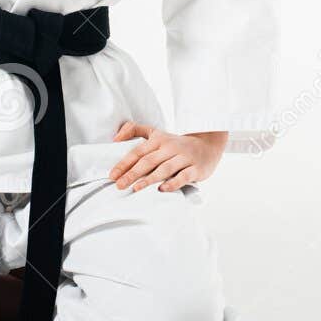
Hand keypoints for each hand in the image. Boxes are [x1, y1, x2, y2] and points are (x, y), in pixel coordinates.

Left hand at [109, 121, 226, 192]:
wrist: (208, 144)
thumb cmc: (176, 143)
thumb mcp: (156, 133)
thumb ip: (135, 130)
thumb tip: (115, 138)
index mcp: (159, 140)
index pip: (138, 152)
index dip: (124, 163)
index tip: (112, 175)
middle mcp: (170, 148)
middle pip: (148, 161)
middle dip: (132, 173)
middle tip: (119, 185)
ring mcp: (184, 158)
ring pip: (164, 169)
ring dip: (149, 179)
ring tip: (136, 188)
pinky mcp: (196, 169)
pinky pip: (183, 176)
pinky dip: (173, 183)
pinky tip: (162, 189)